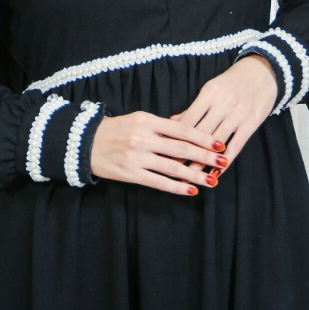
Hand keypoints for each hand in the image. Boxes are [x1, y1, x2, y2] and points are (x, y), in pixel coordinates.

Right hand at [90, 110, 228, 195]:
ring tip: (212, 179)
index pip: (182, 129)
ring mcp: (137, 158)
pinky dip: (176, 187)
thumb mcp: (139, 118)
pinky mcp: (130, 174)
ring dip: (195, 175)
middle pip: (181, 149)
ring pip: (172, 168)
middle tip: (224, 161)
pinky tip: (191, 191)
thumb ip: (163, 125)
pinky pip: (158, 183)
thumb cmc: (118, 128)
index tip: (220, 143)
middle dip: (205, 156)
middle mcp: (143, 139)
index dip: (203, 137)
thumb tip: (189, 128)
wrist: (85, 143)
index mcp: (148, 121)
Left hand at [172, 55, 278, 175]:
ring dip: (203, 161)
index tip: (164, 153)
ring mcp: (238, 114)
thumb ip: (194, 107)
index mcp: (209, 93)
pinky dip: (225, 160)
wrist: (263, 72)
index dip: (175, 138)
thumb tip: (172, 121)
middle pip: (199, 133)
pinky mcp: (251, 122)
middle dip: (185, 153)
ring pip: (216, 142)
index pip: (188, 119)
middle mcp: (223, 104)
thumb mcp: (212, 88)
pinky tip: (217, 172)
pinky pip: (236, 145)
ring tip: (191, 176)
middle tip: (171, 169)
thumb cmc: (233, 82)